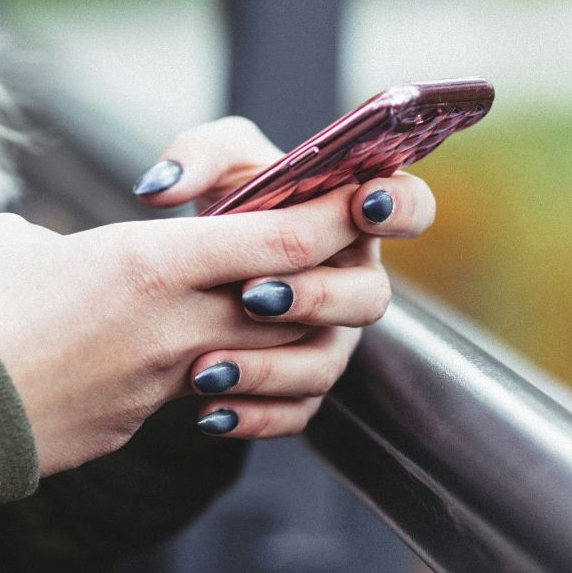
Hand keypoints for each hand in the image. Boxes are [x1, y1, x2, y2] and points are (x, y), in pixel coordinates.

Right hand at [0, 187, 366, 475]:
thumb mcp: (13, 241)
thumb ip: (66, 240)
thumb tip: (66, 256)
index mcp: (148, 264)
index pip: (280, 240)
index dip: (330, 219)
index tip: (356, 199)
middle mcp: (172, 328)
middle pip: (292, 305)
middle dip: (320, 281)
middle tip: (318, 257)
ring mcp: (158, 386)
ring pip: (257, 358)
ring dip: (271, 338)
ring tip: (250, 314)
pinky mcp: (133, 427)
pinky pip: (199, 399)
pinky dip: (211, 380)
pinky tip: (187, 367)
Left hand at [130, 116, 437, 440]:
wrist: (193, 270)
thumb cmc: (227, 201)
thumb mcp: (214, 163)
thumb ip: (195, 156)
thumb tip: (161, 189)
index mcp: (353, 217)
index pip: (410, 208)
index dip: (400, 207)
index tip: (362, 204)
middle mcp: (353, 281)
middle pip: (370, 298)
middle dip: (315, 296)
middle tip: (252, 294)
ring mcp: (332, 338)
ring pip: (326, 364)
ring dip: (270, 367)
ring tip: (207, 367)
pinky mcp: (302, 386)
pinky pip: (295, 413)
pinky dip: (252, 416)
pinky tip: (208, 412)